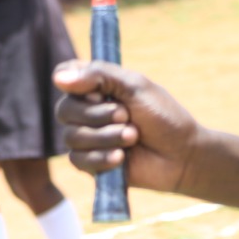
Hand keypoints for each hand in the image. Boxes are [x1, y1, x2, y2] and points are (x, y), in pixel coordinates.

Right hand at [54, 59, 198, 193]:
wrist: (181, 155)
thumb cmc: (162, 115)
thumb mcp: (134, 87)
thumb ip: (99, 76)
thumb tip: (57, 79)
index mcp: (96, 85)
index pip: (63, 75)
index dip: (73, 83)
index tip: (98, 92)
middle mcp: (87, 109)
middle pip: (64, 109)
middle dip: (97, 115)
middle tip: (126, 115)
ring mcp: (88, 137)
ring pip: (71, 137)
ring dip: (105, 137)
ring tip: (132, 137)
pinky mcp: (91, 163)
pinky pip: (78, 160)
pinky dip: (101, 157)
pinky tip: (122, 158)